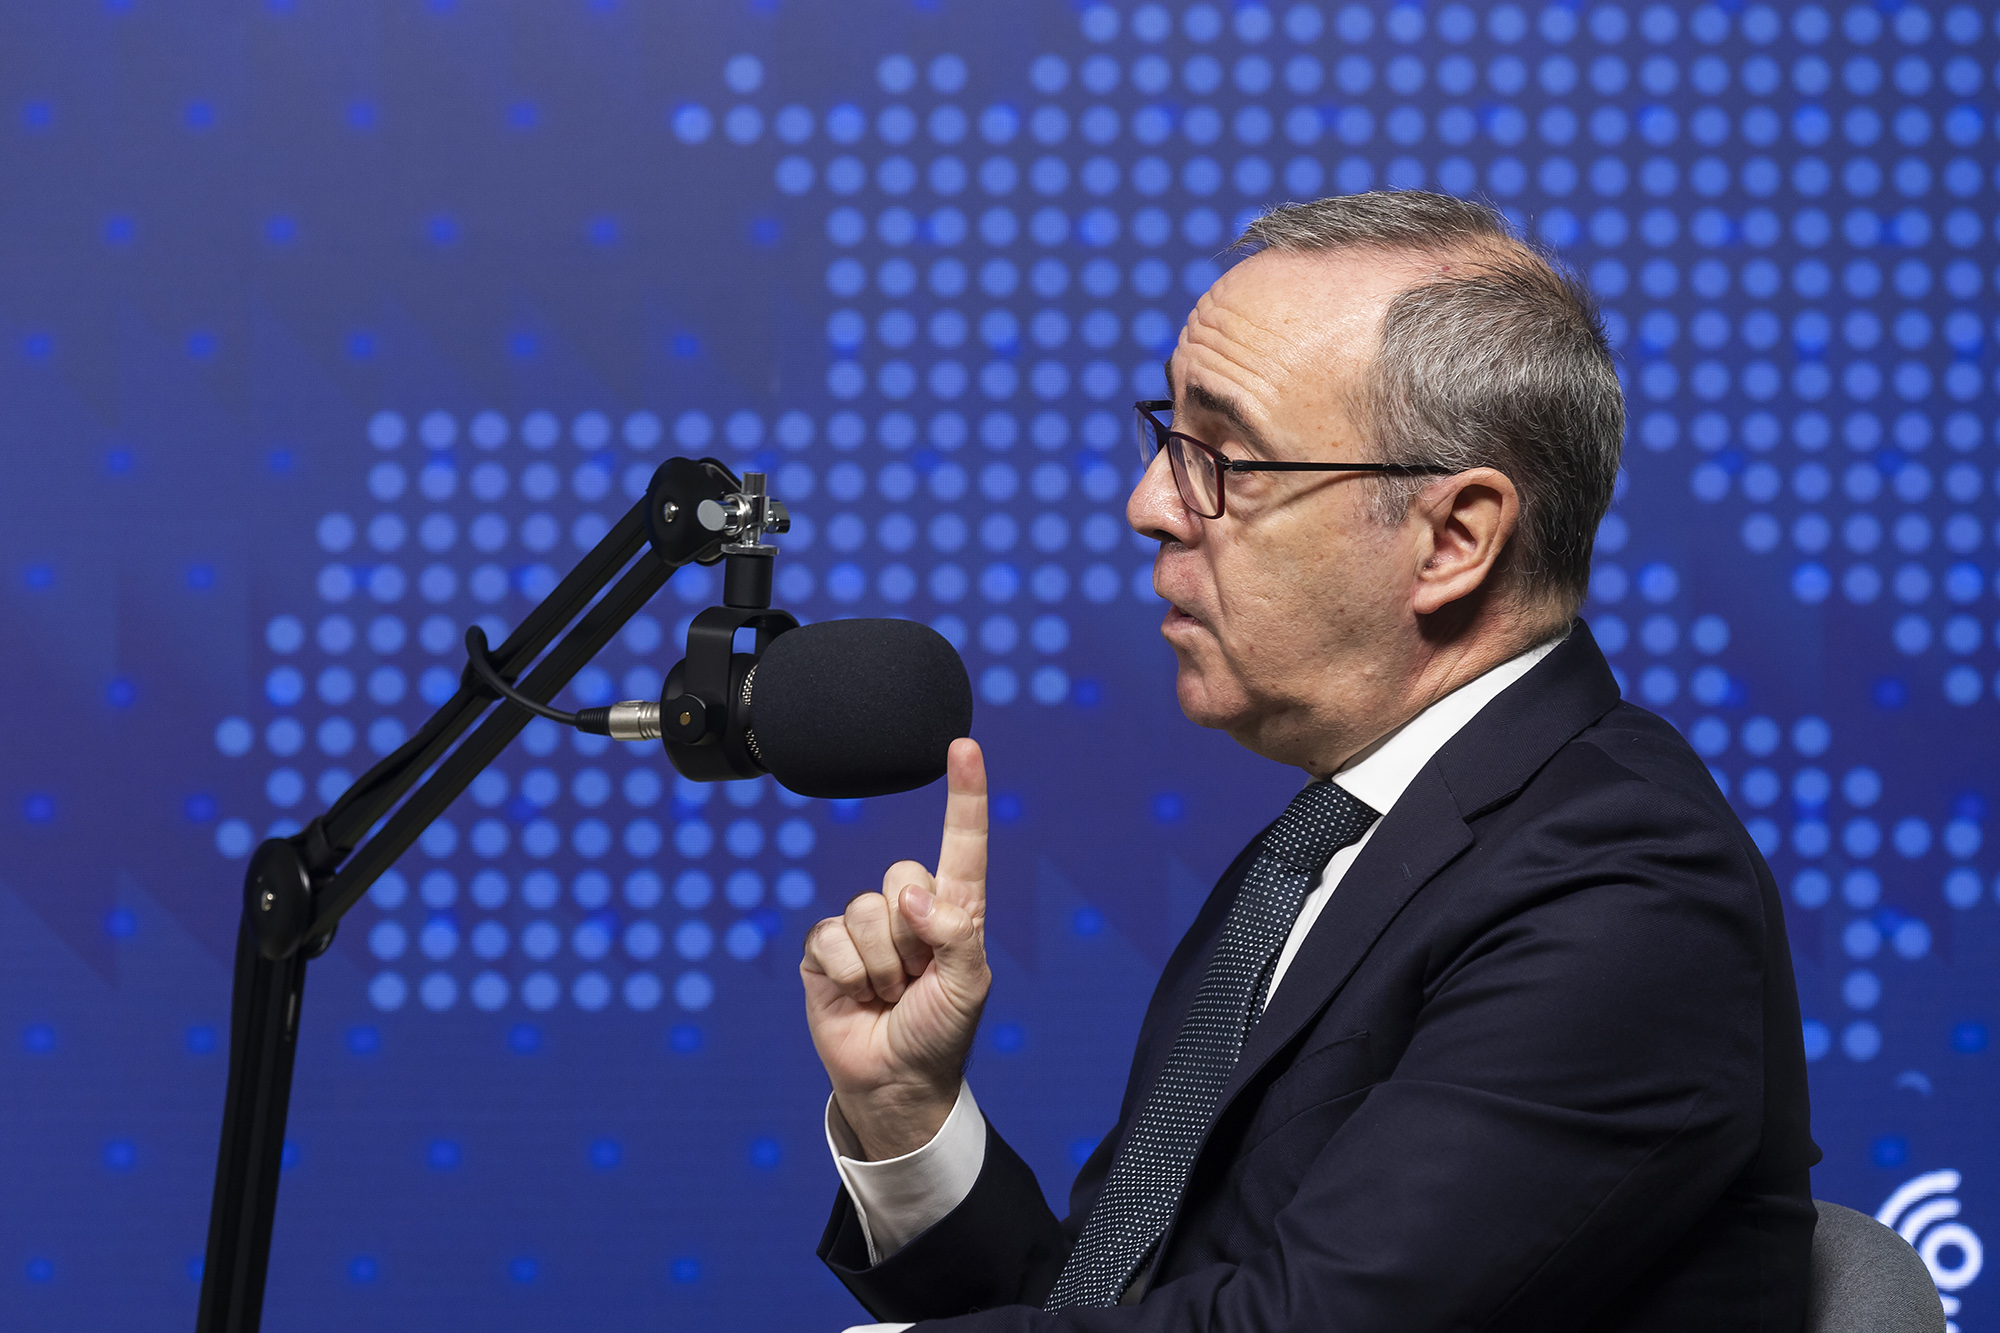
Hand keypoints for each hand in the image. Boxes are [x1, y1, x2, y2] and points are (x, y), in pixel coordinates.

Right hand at [801, 738, 988, 1159]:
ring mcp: (864, 928)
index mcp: (953, 910)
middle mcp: (908, 909)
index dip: (964, 796)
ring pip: (865, 911)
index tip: (964, 748)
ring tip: (888, 993)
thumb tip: (910, 895)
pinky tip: (858, 996)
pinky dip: (849, 974)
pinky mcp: (826, 950)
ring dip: (881, 965)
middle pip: (901, 875)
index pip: (961, 845)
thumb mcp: (969, 985)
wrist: (894, 1082)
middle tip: (916, 979)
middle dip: (910, 936)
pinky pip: (830, 937)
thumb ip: (955, 933)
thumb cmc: (940, 1032)